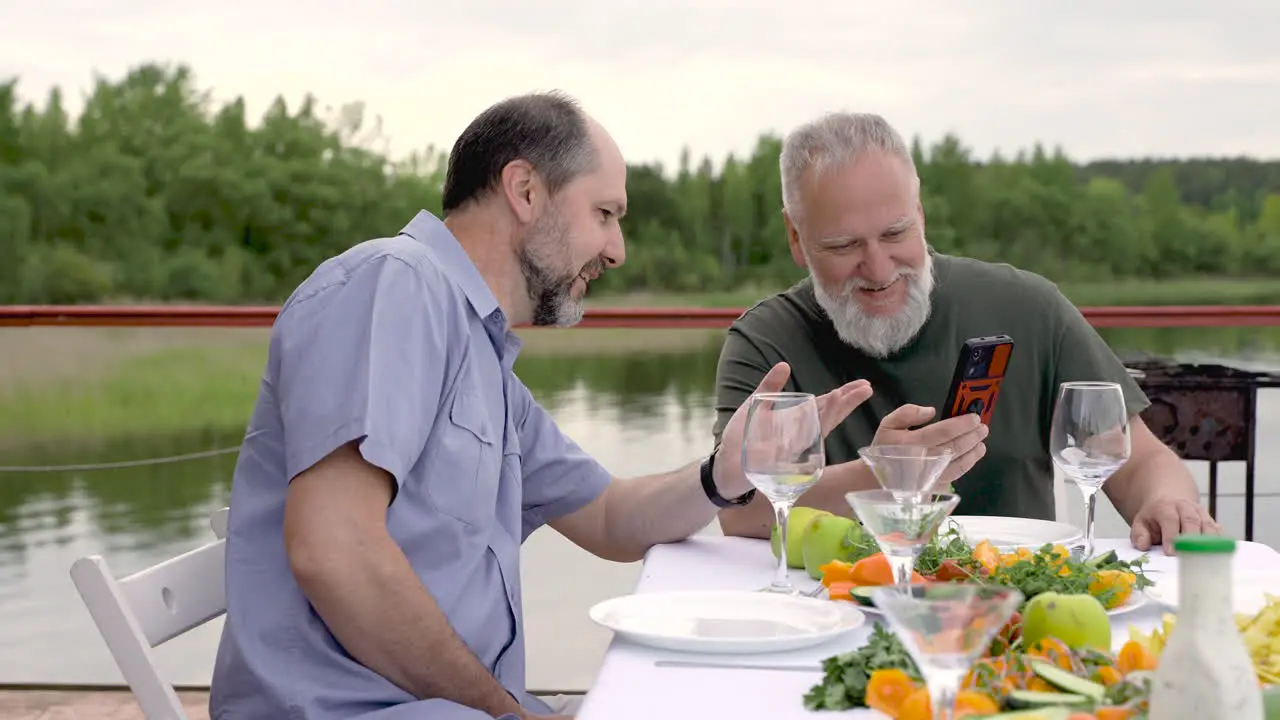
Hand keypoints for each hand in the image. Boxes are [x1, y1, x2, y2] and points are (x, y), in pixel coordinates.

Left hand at [714, 362, 872, 496]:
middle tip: (866, 388)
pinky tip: (813, 422)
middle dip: (845, 403)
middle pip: (827, 417)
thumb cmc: (742, 438)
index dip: (843, 397)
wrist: (724, 465)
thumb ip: (770, 386)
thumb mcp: (756, 406)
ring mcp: (790, 448)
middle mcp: (798, 435)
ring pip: (815, 430)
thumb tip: (784, 365)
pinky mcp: (778, 460)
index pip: (824, 406)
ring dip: (828, 413)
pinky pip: (794, 446)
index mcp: (795, 421)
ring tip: (842, 396)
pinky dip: (804, 434)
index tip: (863, 385)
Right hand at [871, 405, 988, 486]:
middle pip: (956, 446)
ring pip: (960, 463)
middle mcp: (925, 460)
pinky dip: (968, 464)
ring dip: (974, 451)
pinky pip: (956, 475)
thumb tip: (930, 411)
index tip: (974, 417)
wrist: (875, 481)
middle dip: (972, 436)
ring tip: (981, 442)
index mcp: (912, 443)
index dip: (962, 423)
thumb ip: (907, 413)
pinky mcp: (935, 486)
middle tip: (982, 428)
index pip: (944, 431)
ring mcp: (931, 476)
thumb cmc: (884, 451)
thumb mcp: (888, 425)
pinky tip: (973, 455)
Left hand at [1130, 495, 1219, 553]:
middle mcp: (1184, 507)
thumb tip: (1143, 545)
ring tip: (1207, 558)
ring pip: (1207, 525)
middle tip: (1191, 557)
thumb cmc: (1154, 518)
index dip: (1171, 536)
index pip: (1170, 520)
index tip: (1171, 553)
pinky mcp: (1211, 520)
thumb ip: (1139, 534)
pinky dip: (1220, 541)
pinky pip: (1218, 530)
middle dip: (1192, 539)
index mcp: (1165, 507)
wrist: (1167, 501)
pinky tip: (1221, 553)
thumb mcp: (1140, 523)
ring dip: (1209, 542)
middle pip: (1191, 521)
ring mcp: (1200, 513)